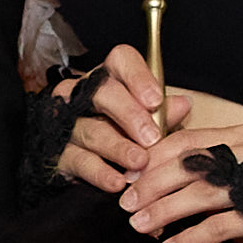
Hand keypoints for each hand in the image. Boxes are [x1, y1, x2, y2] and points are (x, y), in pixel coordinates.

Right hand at [56, 41, 162, 199]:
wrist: (86, 164)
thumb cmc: (122, 133)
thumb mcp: (148, 120)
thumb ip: (163, 113)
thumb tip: (184, 104)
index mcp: (109, 77)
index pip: (121, 60)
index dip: (139, 77)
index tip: (156, 100)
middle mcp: (83, 93)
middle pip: (103, 93)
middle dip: (130, 115)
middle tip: (151, 136)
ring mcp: (67, 122)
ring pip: (91, 130)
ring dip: (118, 147)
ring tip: (139, 161)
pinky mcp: (58, 152)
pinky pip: (79, 160)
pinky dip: (100, 173)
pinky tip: (116, 182)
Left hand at [117, 91, 242, 242]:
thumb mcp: (234, 169)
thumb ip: (198, 164)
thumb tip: (141, 170)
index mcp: (242, 136)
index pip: (187, 140)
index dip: (151, 158)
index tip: (127, 176)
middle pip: (189, 166)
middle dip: (151, 185)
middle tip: (126, 203)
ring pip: (199, 195)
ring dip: (163, 212)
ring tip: (139, 226)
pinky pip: (216, 227)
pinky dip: (188, 239)